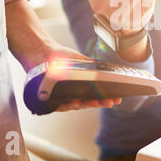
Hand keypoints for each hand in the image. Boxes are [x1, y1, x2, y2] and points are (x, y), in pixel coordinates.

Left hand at [5, 0, 121, 112]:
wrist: (43, 54)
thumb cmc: (62, 58)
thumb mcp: (82, 62)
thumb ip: (94, 67)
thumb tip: (110, 70)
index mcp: (82, 88)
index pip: (96, 95)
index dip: (106, 97)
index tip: (117, 98)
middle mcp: (74, 95)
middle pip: (89, 102)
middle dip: (101, 103)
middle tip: (111, 102)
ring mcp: (63, 99)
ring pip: (77, 105)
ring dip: (88, 105)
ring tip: (97, 102)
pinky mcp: (51, 101)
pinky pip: (61, 106)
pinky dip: (69, 105)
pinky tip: (76, 101)